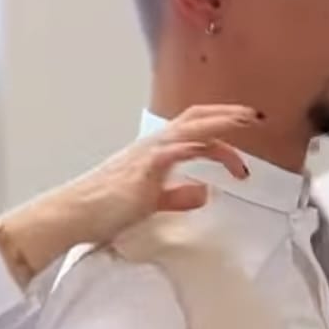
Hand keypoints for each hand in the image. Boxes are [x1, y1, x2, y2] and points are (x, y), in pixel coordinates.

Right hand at [0, 105, 261, 278]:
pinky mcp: (141, 168)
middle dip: (226, 114)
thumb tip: (205, 192)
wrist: (74, 214)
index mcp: (155, 152)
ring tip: (245, 122)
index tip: (244, 146)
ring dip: (219, 124)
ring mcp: (147, 154)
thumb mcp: (151, 202)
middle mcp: (153, 145)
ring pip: (189, 128)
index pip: (194, 132)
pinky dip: (194, 145)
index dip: (221, 131)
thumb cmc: (104, 210)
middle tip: (254, 116)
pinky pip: (172, 150)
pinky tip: (209, 146)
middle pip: (196, 118)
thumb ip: (177, 196)